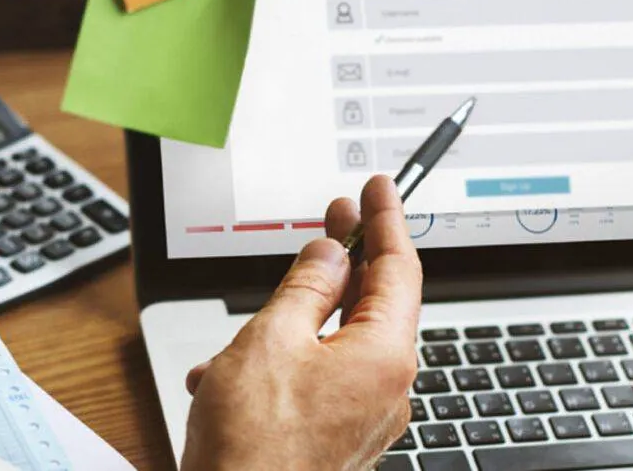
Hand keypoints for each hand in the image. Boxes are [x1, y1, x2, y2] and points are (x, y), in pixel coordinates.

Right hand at [180, 176, 421, 470]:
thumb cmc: (254, 446)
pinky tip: (233, 373)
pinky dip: (281, 364)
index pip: (399, 267)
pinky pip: (318, 380)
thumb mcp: (272, 338)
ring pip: (335, 343)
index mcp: (385, 355)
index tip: (379, 188)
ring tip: (244, 328)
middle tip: (336, 217)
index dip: (386, 220)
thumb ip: (306, 286)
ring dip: (291, 324)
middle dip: (344, 260)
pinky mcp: (338, 437)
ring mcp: (364, 417)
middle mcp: (387, 388)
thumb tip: (330, 254)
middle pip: (373, 303)